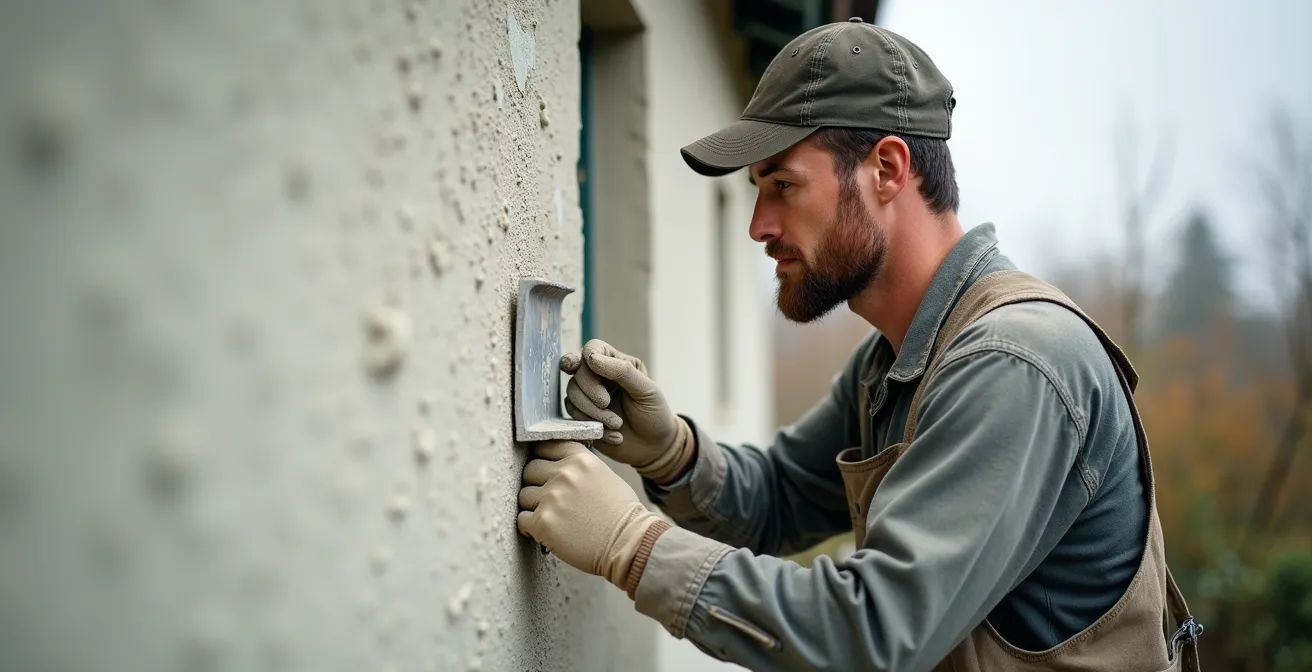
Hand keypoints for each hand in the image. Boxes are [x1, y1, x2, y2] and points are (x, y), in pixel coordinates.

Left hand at [517, 441, 661, 590]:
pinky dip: (530, 527)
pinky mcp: (544, 522)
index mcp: (580, 459)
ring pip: (523, 495)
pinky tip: (545, 531)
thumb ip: (579, 467)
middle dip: (536, 484)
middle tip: (548, 500)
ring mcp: (552, 498)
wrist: (629, 543)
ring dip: (532, 507)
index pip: (545, 446)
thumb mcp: (605, 475)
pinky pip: (522, 520)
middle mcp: (564, 474)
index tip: (545, 471)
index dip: (543, 460)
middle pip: (530, 470)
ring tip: (551, 518)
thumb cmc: (621, 514)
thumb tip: (556, 467)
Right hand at [560, 340, 693, 482]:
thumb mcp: (646, 390)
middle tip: (607, 404)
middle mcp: (599, 378)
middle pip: (577, 374)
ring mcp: (589, 399)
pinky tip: (614, 435)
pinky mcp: (583, 419)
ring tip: (616, 424)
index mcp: (616, 364)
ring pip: (572, 396)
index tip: (588, 367)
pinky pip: (574, 418)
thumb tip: (591, 357)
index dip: (584, 356)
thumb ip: (622, 371)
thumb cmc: (655, 414)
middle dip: (590, 390)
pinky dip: (593, 427)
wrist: (655, 448)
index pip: (591, 349)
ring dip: (593, 412)